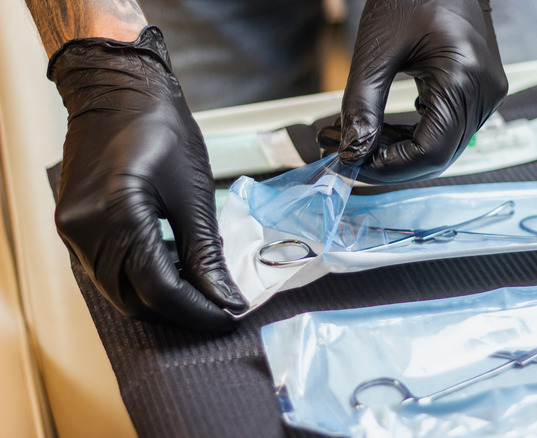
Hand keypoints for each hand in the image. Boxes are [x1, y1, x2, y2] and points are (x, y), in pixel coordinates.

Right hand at [49, 26, 246, 330]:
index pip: (159, 289)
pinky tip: (170, 271)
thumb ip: (206, 252)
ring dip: (159, 299)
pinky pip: (106, 272)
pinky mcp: (74, 227)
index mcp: (118, 214)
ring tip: (200, 290)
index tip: (229, 317)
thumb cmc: (158, 127)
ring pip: (118, 292)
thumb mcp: (193, 192)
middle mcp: (85, 229)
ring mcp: (73, 230)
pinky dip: (139, 280)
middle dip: (180, 311)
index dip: (198, 310)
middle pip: (134, 300)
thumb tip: (226, 298)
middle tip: (219, 306)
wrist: (118, 91)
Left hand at [320, 0, 507, 183]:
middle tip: (346, 154)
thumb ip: (362, 104)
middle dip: (389, 162)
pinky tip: (381, 130)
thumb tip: (351, 152)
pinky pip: (445, 132)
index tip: (351, 163)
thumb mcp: (377, 48)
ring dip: (397, 153)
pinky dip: (410, 138)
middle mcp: (485, 94)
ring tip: (356, 140)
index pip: (431, 152)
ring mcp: (486, 95)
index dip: (389, 167)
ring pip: (441, 149)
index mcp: (465, 78)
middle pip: (438, 157)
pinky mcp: (477, 94)